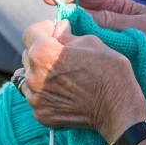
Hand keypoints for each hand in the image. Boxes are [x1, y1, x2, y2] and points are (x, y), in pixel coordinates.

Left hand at [18, 19, 145, 141]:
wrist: (117, 111)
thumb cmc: (109, 74)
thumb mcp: (92, 43)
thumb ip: (67, 35)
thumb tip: (58, 29)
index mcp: (43, 54)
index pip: (30, 33)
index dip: (44, 30)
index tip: (55, 33)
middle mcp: (33, 77)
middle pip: (28, 56)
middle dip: (42, 53)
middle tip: (62, 57)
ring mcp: (35, 99)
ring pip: (29, 78)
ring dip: (41, 74)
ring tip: (61, 78)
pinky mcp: (41, 114)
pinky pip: (36, 97)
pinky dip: (45, 94)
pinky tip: (63, 93)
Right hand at [43, 0, 145, 97]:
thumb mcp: (142, 26)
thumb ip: (112, 21)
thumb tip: (81, 14)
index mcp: (117, 5)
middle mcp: (108, 21)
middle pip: (79, 16)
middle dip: (62, 18)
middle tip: (49, 26)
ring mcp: (106, 41)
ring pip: (81, 36)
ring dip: (67, 38)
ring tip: (52, 43)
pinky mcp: (106, 58)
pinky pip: (89, 54)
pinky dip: (77, 55)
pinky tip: (66, 58)